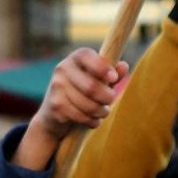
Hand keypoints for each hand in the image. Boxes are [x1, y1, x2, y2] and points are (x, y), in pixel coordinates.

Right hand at [17, 49, 128, 169]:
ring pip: (88, 104)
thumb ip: (111, 74)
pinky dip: (91, 121)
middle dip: (107, 97)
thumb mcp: (98, 81)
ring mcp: (56, 86)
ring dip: (101, 112)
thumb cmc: (82, 92)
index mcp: (75, 58)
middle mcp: (63, 68)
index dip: (102, 67)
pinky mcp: (55, 105)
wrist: (54, 114)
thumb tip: (123, 66)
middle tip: (111, 100)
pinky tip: (91, 120)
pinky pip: (81, 116)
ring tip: (102, 112)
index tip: (113, 78)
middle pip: (91, 86)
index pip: (86, 55)